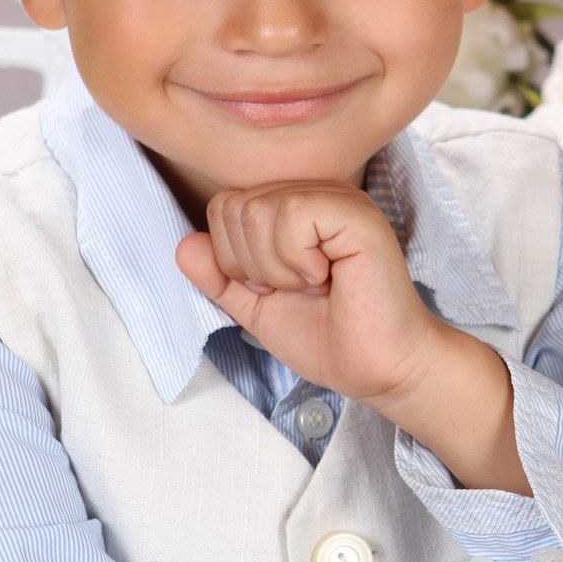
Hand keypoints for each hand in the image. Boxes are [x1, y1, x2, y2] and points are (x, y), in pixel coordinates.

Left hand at [172, 180, 441, 404]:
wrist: (378, 369)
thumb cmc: (331, 338)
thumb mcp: (257, 308)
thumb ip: (219, 277)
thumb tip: (184, 245)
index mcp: (294, 207)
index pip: (223, 208)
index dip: (235, 260)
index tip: (280, 288)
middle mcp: (316, 192)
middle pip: (233, 207)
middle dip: (251, 265)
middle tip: (299, 288)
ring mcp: (337, 198)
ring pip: (257, 210)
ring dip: (276, 267)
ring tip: (315, 284)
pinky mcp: (355, 213)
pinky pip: (290, 214)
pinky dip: (295, 261)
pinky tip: (328, 277)